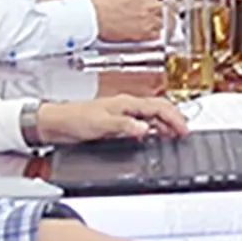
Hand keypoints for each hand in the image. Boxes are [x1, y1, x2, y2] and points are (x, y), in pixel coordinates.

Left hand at [34, 95, 188, 144]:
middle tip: (184, 133)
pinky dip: (152, 130)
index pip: (159, 106)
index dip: (175, 118)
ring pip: (151, 116)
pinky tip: (151, 137)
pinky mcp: (116, 123)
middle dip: (174, 119)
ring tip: (173, 136)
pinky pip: (141, 123)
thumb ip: (125, 126)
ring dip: (164, 125)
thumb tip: (145, 128)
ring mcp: (122, 114)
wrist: (56, 123)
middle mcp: (126, 106)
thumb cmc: (74, 119)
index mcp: (126, 103)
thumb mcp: (101, 124)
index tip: (184, 130)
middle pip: (159, 109)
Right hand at [90, 0, 170, 41]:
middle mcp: (152, 3)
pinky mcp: (146, 33)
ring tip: (137, 20)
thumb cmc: (102, 1)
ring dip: (153, 19)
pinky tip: (139, 28)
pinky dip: (150, 32)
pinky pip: (156, 33)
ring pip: (161, 19)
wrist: (93, 17)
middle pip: (163, 4)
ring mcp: (151, 19)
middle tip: (142, 9)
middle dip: (155, 6)